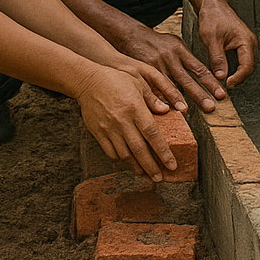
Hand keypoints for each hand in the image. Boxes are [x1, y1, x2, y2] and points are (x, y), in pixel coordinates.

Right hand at [74, 66, 178, 180]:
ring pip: (125, 154)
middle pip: (140, 149)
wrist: (88, 81)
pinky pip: (110, 152)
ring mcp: (109, 128)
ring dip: (136, 166)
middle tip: (160, 178)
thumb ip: (153, 99)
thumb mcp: (138, 83)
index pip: (152, 134)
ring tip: (145, 173)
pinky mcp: (98, 133)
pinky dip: (120, 159)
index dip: (163, 152)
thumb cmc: (116, 80)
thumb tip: (167, 110)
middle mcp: (123, 121)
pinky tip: (128, 161)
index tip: (171, 164)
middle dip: (151, 167)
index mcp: (135, 108)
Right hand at [115, 25, 222, 111]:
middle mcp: (171, 57)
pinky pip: (153, 86)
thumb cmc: (157, 42)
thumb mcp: (175, 44)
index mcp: (181, 50)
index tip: (221, 94)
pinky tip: (163, 108)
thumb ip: (186, 59)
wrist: (132, 34)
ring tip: (186, 110)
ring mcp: (157, 64)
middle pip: (187, 78)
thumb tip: (201, 74)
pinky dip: (158, 97)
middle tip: (210, 107)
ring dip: (178, 98)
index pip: (199, 69)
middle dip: (200, 94)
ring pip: (169, 84)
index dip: (211, 83)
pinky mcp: (144, 69)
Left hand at [195, 0, 257, 89]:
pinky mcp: (241, 45)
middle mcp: (249, 43)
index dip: (238, 78)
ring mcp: (246, 44)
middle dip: (238, 78)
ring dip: (237, 74)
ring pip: (246, 65)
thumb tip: (221, 76)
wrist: (212, 6)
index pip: (247, 66)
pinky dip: (235, 69)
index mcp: (246, 41)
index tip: (227, 84)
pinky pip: (242, 61)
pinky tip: (226, 72)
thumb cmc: (213, 17)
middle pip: (249, 68)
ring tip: (225, 82)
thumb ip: (217, 58)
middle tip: (225, 86)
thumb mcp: (212, 39)